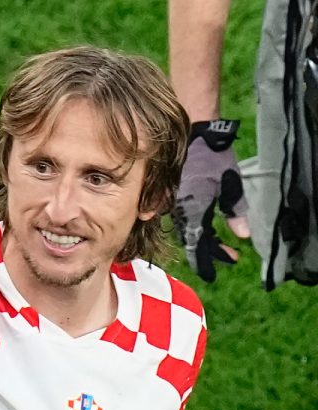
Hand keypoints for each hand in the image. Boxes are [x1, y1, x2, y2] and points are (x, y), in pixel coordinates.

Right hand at [171, 119, 249, 281]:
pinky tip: (203, 224)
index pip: (198, 245)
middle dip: (210, 251)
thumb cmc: (212, 155)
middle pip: (192, 240)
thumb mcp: (230, 183)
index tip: (213, 273)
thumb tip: (243, 235)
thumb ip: (236, 210)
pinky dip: (193, 224)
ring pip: (186, 228)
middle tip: (228, 256)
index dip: (206, 262)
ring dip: (202, 238)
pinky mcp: (172, 192)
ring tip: (220, 244)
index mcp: (193, 210)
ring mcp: (174, 200)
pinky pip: (181, 215)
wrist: (192, 131)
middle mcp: (180, 209)